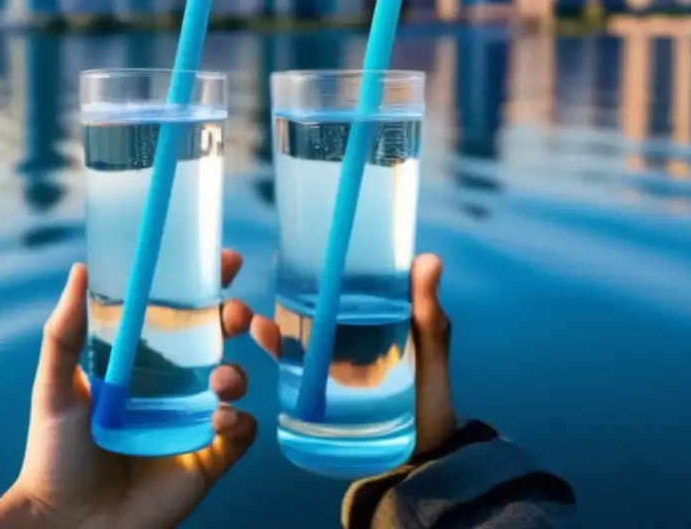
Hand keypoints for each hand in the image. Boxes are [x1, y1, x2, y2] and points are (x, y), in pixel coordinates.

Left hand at [0, 250, 257, 528]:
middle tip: (236, 316)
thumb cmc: (54, 455)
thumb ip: (65, 332)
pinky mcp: (209, 458)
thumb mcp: (54, 387)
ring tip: (220, 380)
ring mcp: (193, 420)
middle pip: (218, 338)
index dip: (207, 285)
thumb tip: (81, 269)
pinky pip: (241, 432)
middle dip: (236, 318)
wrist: (68, 524)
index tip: (224, 260)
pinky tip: (217, 421)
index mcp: (142, 360)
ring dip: (237, 371)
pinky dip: (239, 421)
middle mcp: (172, 384)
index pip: (180, 312)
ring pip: (237, 380)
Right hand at [250, 253, 457, 455]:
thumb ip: (427, 310)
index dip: (323, 257)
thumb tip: (428, 258)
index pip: (344, 276)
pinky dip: (273, 344)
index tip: (304, 238)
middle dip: (289, 286)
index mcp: (375, 310)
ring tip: (259, 318)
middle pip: (312, 298)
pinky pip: (289, 358)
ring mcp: (331, 353)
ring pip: (294, 326)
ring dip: (273, 316)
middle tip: (275, 271)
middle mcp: (348, 326)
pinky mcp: (317, 379)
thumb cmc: (431, 390)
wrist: (420, 452)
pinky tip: (260, 331)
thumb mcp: (431, 346)